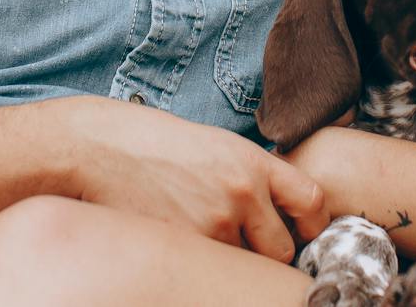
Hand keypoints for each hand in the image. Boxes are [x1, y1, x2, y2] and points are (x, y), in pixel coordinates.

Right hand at [53, 96, 329, 262]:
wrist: (101, 148)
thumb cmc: (155, 144)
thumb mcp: (215, 146)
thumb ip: (249, 177)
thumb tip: (276, 215)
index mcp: (252, 162)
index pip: (311, 201)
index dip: (314, 224)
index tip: (304, 233)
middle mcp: (240, 192)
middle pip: (281, 249)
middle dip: (268, 253)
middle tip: (247, 245)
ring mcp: (213, 222)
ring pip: (242, 265)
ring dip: (230, 259)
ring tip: (203, 235)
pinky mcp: (185, 245)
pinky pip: (210, 270)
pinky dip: (203, 265)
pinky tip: (184, 243)